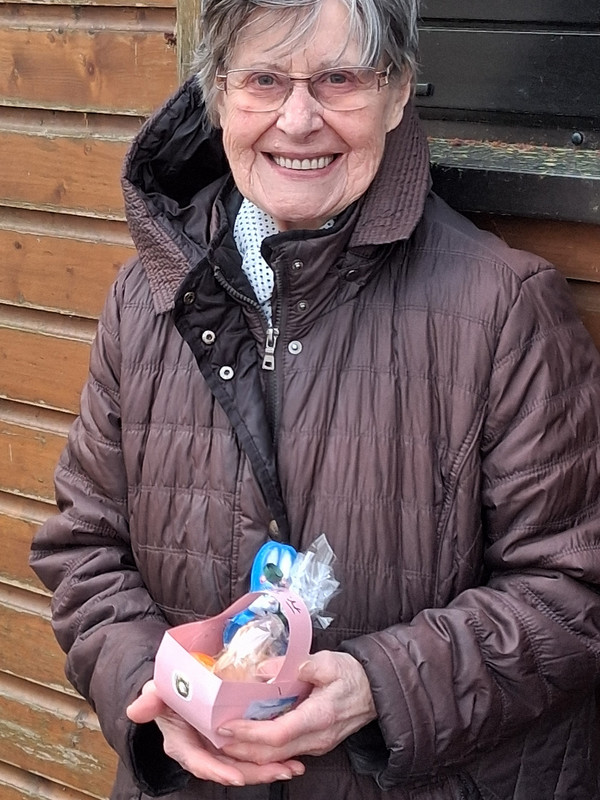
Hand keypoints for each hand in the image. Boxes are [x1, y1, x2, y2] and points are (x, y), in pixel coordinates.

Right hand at [126, 680, 304, 785]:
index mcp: (182, 743)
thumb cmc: (167, 692)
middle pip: (229, 768)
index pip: (199, 762)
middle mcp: (203, 751)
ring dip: (270, 768)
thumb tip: (135, 709)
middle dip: (255, 773)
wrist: (179, 688)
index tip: (236, 776)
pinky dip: (272, 755)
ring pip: (245, 764)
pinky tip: (292, 756)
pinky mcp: (234, 742)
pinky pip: (253, 752)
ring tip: (293, 767)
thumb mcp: (157, 692)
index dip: (218, 770)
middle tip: (280, 771)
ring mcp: (220, 748)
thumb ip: (150, 699)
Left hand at [216, 650, 376, 763]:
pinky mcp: (316, 743)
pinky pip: (285, 751)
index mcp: (320, 717)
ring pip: (277, 756)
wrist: (377, 690)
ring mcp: (317, 744)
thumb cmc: (352, 673)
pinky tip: (248, 738)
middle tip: (216, 737)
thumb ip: (297, 665)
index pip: (278, 734)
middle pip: (272, 753)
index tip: (227, 726)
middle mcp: (317, 738)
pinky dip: (264, 748)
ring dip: (250, 751)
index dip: (249, 734)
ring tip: (225, 739)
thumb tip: (263, 670)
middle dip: (241, 749)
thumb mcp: (327, 661)